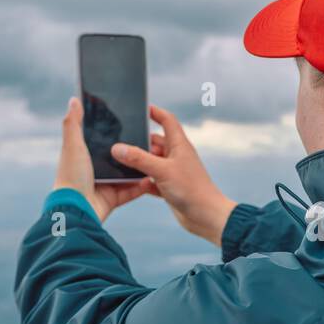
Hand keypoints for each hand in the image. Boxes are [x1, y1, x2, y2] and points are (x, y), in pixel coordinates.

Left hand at [53, 97, 148, 222]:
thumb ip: (74, 123)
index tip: (131, 122)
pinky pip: (132, 191)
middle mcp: (95, 169)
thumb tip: (74, 99)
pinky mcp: (114, 198)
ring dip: (141, 168)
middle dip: (134, 151)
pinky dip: (142, 186)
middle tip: (150, 141)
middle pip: (119, 157)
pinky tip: (152, 179)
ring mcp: (105, 184)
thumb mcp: (73, 145)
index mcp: (85, 155)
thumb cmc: (71, 175)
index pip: (103, 140)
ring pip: (128, 174)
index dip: (115, 132)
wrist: (77, 208)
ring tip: (155, 158)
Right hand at [109, 105, 235, 245]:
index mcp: (179, 145)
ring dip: (139, 163)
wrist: (206, 216)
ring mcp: (173, 172)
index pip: (167, 121)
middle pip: (155, 142)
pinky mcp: (169, 187)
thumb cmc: (191, 189)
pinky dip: (142, 181)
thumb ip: (138, 158)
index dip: (155, 112)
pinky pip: (151, 180)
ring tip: (120, 162)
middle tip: (120, 141)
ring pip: (151, 162)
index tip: (141, 108)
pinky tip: (133, 184)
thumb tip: (117, 148)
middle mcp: (176, 156)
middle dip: (139, 141)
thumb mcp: (162, 170)